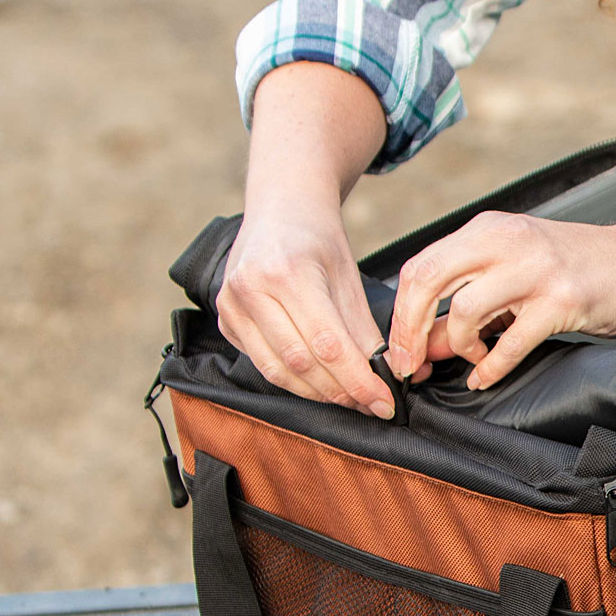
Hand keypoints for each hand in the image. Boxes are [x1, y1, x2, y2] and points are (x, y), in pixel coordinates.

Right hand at [216, 206, 395, 415]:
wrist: (280, 211)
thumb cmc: (319, 242)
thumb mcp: (350, 280)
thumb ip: (365, 332)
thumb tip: (389, 377)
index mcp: (287, 273)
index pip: (328, 346)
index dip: (359, 381)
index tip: (385, 403)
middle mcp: (251, 289)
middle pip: (302, 363)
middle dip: (342, 391)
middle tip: (372, 404)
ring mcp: (231, 306)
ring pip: (278, 372)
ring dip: (319, 393)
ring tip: (351, 397)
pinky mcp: (225, 320)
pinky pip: (263, 364)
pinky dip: (296, 381)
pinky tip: (321, 383)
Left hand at [387, 212, 615, 389]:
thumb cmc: (586, 269)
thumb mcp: (520, 276)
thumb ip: (472, 303)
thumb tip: (426, 342)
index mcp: (489, 229)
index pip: (420, 266)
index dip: (400, 314)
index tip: (398, 350)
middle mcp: (507, 241)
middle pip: (427, 281)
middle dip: (410, 331)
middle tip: (411, 365)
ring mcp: (535, 270)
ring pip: (464, 310)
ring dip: (458, 346)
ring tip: (471, 361)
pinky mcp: (564, 300)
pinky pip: (510, 342)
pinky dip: (492, 367)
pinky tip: (487, 378)